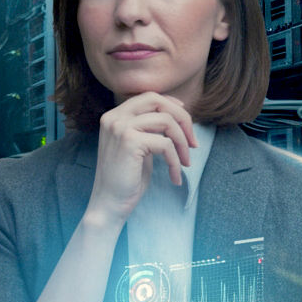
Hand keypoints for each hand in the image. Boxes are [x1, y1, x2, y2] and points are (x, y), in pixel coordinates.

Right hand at [85, 91, 197, 225]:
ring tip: (185, 162)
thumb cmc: (126, 179)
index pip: (149, 96)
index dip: (172, 105)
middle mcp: (114, 117)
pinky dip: (175, 161)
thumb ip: (149, 127)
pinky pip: (165, 144)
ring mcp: (120, 127)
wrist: (109, 204)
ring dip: (182, 143)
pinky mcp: (129, 142)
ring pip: (166, 121)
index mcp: (114, 116)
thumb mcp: (138, 146)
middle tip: (193, 143)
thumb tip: (177, 110)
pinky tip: (175, 177)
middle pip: (158, 101)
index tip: (186, 124)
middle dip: (182, 119)